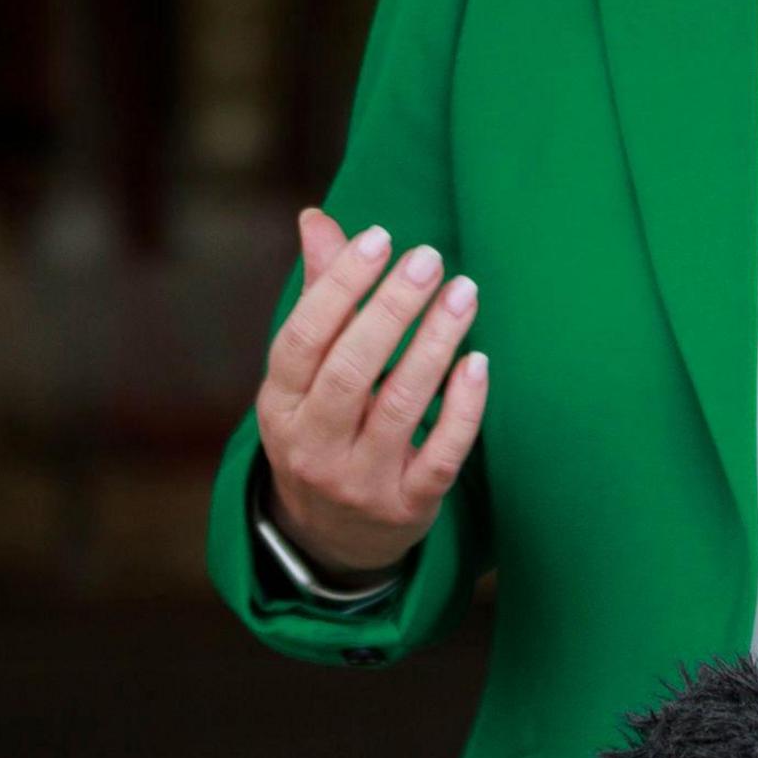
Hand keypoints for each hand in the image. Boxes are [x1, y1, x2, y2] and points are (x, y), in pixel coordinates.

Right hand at [253, 206, 488, 580]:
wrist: (331, 539)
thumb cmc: (324, 429)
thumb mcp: (305, 378)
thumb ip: (320, 296)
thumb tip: (316, 218)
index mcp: (279, 405)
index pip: (302, 339)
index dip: (339, 286)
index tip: (381, 238)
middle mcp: (311, 445)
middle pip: (350, 371)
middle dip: (391, 310)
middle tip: (429, 259)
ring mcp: (358, 481)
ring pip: (399, 408)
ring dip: (434, 345)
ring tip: (464, 293)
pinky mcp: (407, 507)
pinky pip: (440, 456)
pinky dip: (462, 409)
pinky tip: (478, 363)